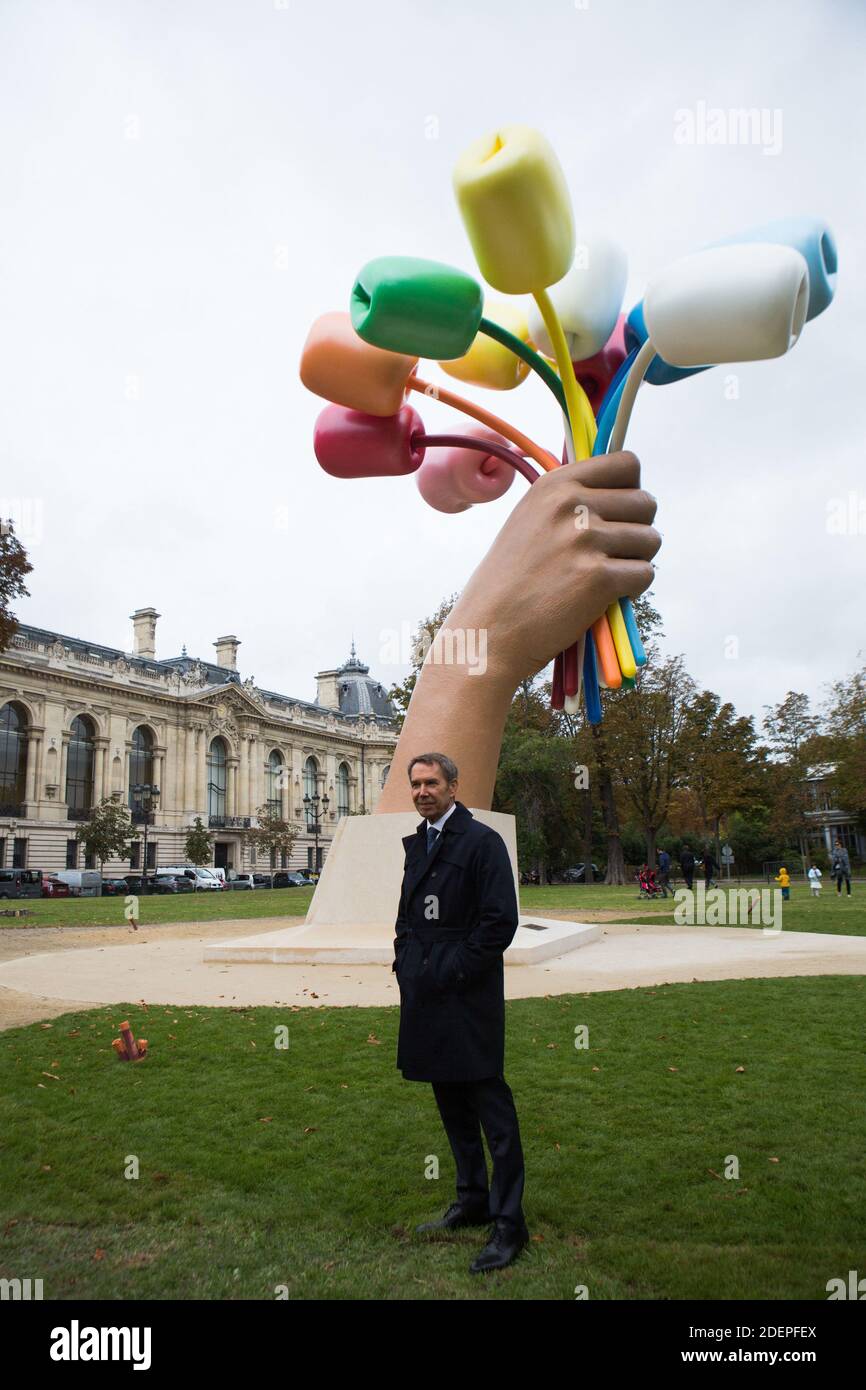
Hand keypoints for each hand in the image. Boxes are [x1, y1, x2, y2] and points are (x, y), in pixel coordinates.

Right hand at [452, 450, 658, 684]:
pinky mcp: (598, 576)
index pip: (626, 464)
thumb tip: (625, 490)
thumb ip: (571, 501)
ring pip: (650, 540)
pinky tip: (603, 598)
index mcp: (555, 484)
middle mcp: (571, 503)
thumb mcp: (531, 520)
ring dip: (636, 562)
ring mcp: (585, 539)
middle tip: (611, 555)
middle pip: (645, 503)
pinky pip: (645, 574)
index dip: (631, 491)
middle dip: (637, 531)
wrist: (490, 631)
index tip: (618, 514)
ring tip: (603, 578)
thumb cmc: (510, 582)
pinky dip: (632, 590)